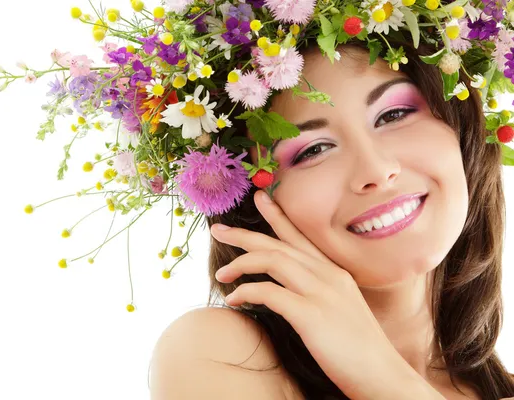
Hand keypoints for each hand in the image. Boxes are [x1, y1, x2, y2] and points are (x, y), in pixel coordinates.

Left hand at [211, 190, 441, 399]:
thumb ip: (316, 292)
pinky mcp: (312, 314)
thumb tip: (285, 289)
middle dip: (245, 234)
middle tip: (218, 229)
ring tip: (221, 274)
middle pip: (278, 244)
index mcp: (333, 272)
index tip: (260, 198)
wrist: (383, 376)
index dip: (277, 216)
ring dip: (241, 263)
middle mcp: (327, 275)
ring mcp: (321, 292)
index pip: (300, 236)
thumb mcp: (339, 308)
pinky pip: (269, 292)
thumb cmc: (357, 347)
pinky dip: (246, 291)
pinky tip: (234, 300)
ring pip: (272, 260)